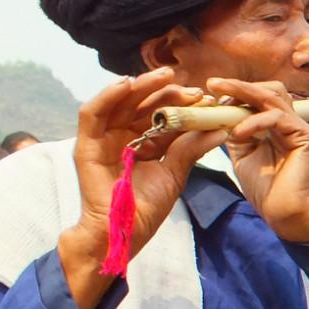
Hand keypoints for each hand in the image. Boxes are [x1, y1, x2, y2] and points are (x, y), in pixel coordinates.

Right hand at [59, 68, 229, 308]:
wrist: (125, 230)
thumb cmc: (148, 205)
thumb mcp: (175, 171)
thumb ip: (192, 147)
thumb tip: (221, 127)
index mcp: (144, 141)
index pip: (162, 115)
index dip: (181, 104)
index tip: (204, 98)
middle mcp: (123, 136)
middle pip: (142, 105)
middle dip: (165, 92)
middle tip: (189, 86)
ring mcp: (103, 139)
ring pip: (120, 103)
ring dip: (140, 87)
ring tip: (163, 77)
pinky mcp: (86, 145)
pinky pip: (92, 114)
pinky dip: (107, 96)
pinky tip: (126, 84)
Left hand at [212, 78, 308, 246]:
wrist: (285, 214)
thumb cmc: (266, 189)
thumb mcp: (242, 153)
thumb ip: (236, 131)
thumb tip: (220, 112)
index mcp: (279, 126)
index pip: (259, 97)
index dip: (236, 92)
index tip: (210, 91)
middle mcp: (292, 123)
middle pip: (268, 90)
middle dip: (239, 85)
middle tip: (212, 84)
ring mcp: (302, 128)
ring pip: (273, 97)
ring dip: (244, 94)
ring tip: (220, 101)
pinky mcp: (307, 137)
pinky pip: (278, 118)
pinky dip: (255, 121)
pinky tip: (238, 132)